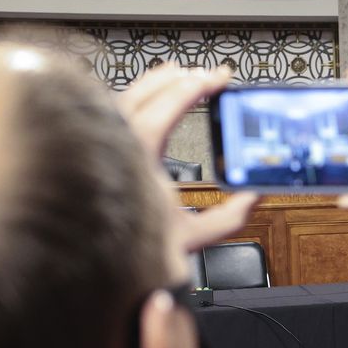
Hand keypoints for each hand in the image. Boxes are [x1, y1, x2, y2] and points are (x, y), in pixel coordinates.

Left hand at [114, 64, 258, 265]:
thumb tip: (253, 198)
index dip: (191, 90)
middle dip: (177, 79)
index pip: (162, 111)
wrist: (95, 274)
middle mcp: (113, 151)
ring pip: (123, 101)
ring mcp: (101, 150)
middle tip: (207, 74)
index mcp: (135, 164)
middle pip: (141, 96)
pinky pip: (113, 113)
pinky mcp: (96, 155)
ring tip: (178, 73)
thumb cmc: (133, 256)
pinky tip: (146, 98)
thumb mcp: (189, 240)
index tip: (215, 79)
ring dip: (153, 84)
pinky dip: (134, 99)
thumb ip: (226, 219)